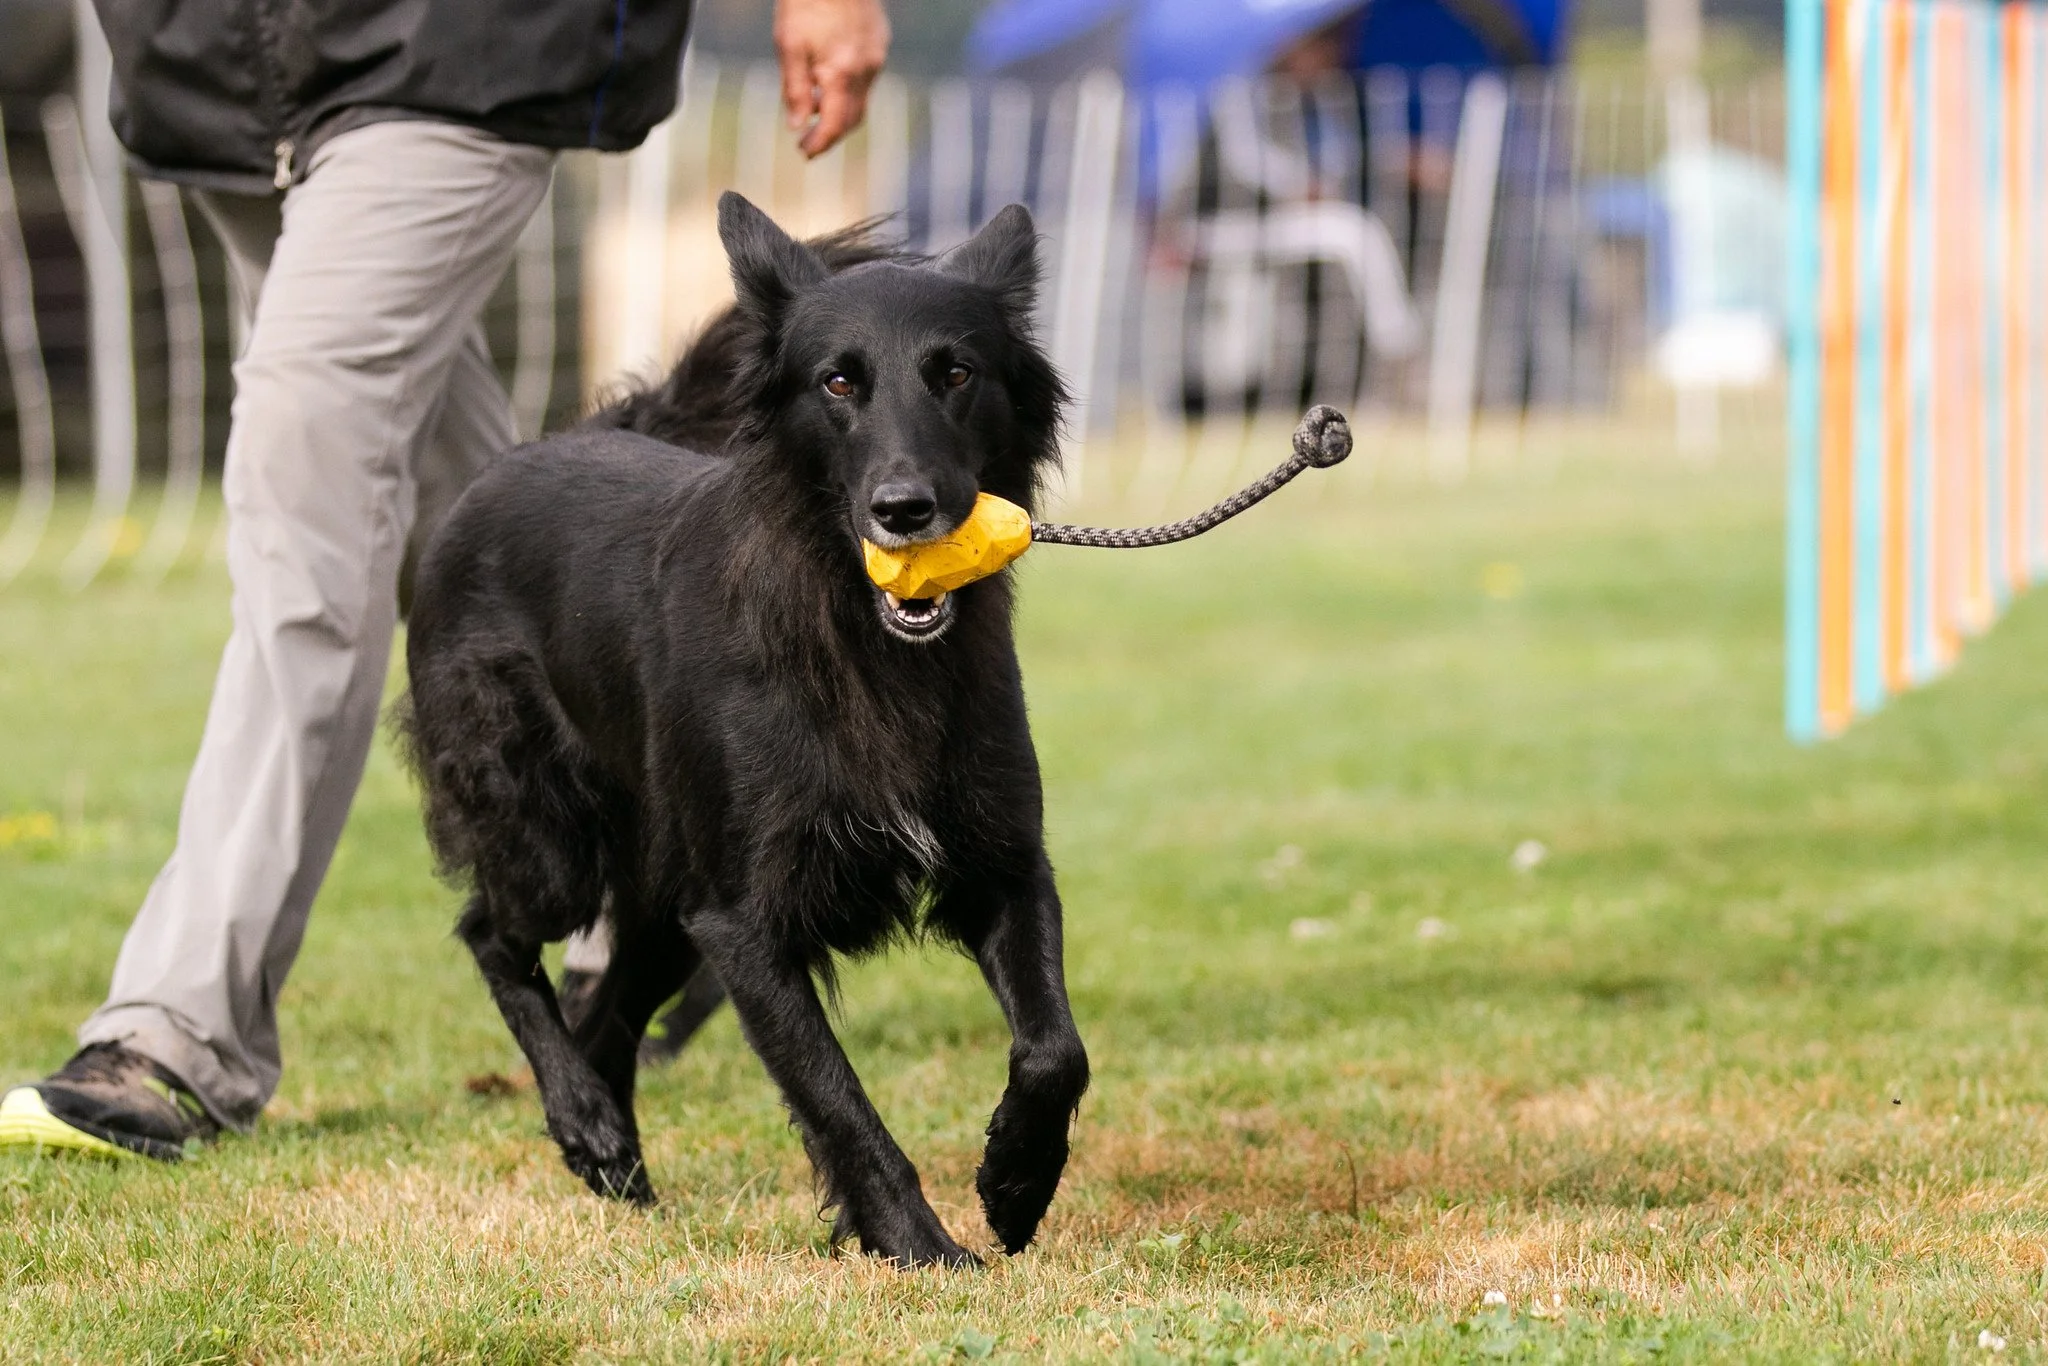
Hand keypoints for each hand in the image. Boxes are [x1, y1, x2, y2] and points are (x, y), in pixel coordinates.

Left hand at [774, 0, 890, 157]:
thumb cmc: (806, 1)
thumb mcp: (788, 45)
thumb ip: (793, 89)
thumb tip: (795, 125)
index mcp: (840, 74)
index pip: (833, 125)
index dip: (819, 144)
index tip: (804, 152)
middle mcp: (865, 71)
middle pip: (852, 119)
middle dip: (830, 135)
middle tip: (808, 142)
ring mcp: (877, 57)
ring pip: (861, 100)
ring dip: (840, 113)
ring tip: (814, 111)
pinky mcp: (880, 45)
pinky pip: (866, 79)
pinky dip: (849, 91)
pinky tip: (829, 80)